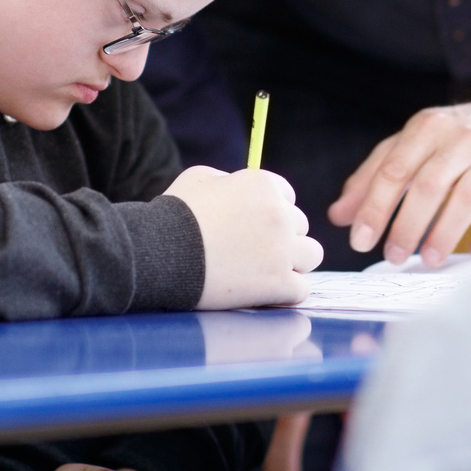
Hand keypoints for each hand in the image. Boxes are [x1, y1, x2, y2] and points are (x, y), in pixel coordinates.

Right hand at [164, 165, 324, 309]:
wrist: (158, 253)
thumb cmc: (174, 215)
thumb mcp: (200, 178)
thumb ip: (229, 180)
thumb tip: (238, 187)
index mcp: (264, 186)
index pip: (288, 198)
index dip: (270, 213)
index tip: (253, 227)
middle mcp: (280, 215)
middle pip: (300, 227)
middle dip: (282, 238)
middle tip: (254, 252)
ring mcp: (282, 250)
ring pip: (311, 256)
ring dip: (293, 263)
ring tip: (267, 272)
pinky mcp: (279, 283)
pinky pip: (301, 289)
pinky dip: (285, 293)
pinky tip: (265, 292)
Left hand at [329, 95, 470, 266]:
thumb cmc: (453, 140)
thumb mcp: (411, 145)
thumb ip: (373, 176)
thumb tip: (339, 216)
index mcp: (427, 128)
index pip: (394, 170)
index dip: (374, 208)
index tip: (360, 241)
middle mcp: (461, 139)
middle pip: (429, 186)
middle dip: (407, 227)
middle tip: (393, 257)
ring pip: (467, 198)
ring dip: (445, 234)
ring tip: (429, 260)